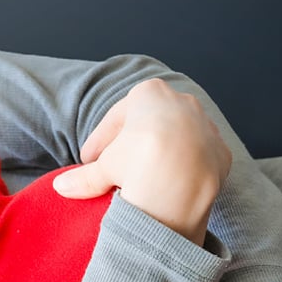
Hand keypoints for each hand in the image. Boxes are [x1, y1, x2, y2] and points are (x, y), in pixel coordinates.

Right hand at [53, 78, 231, 245]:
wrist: (183, 181)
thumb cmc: (138, 162)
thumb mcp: (103, 168)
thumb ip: (84, 176)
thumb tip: (60, 187)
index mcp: (149, 94)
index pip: (115, 118)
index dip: (99, 142)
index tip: (88, 162)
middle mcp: (182, 102)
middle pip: (149, 126)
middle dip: (131, 146)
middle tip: (115, 170)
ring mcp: (205, 126)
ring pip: (176, 140)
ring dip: (159, 157)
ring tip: (143, 181)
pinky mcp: (221, 152)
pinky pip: (197, 159)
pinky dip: (184, 171)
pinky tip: (171, 188)